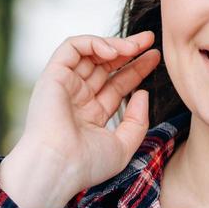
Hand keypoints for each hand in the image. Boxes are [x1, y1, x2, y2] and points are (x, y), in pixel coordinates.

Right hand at [0, 30, 161, 207]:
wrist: (58, 167)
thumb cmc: (87, 164)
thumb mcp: (123, 146)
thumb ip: (137, 121)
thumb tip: (143, 92)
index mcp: (92, 114)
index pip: (117, 85)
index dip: (136, 69)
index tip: (155, 58)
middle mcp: (77, 97)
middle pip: (106, 65)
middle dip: (129, 50)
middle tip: (150, 40)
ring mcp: (65, 85)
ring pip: (90, 52)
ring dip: (115, 44)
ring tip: (135, 46)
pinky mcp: (53, 75)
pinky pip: (72, 47)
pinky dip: (93, 43)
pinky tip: (113, 51)